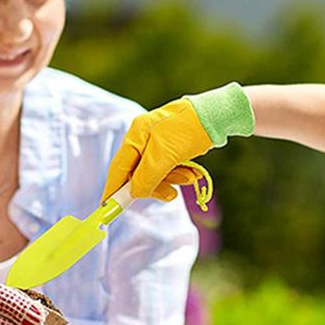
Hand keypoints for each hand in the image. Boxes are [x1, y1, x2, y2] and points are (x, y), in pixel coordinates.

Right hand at [102, 83, 252, 201]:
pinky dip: (179, 174)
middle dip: (154, 186)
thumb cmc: (187, 131)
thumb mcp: (164, 156)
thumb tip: (134, 193)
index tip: (108, 207)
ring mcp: (157, 143)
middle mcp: (143, 138)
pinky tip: (192, 173)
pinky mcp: (171, 148)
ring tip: (189, 178)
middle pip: (137, 174)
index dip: (113, 189)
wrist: (216, 116)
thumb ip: (146, 177)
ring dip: (171, 181)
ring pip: (155, 174)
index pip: (118, 167)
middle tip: (170, 194)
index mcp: (135, 135)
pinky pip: (168, 169)